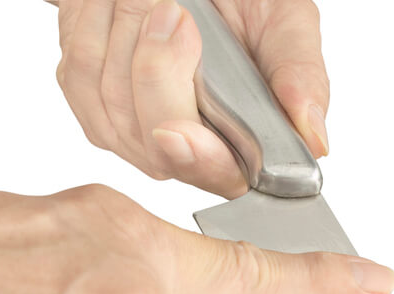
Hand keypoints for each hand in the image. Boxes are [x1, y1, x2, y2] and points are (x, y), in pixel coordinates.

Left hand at [55, 0, 327, 195]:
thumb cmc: (242, 1)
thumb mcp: (287, 20)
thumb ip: (301, 76)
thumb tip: (315, 137)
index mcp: (247, 142)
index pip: (221, 176)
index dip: (197, 160)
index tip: (179, 131)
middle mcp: (190, 146)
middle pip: (156, 143)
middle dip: (158, 70)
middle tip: (178, 14)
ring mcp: (135, 131)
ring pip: (112, 107)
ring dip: (128, 37)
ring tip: (159, 3)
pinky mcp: (91, 103)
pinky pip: (78, 79)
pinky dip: (94, 30)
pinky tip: (122, 10)